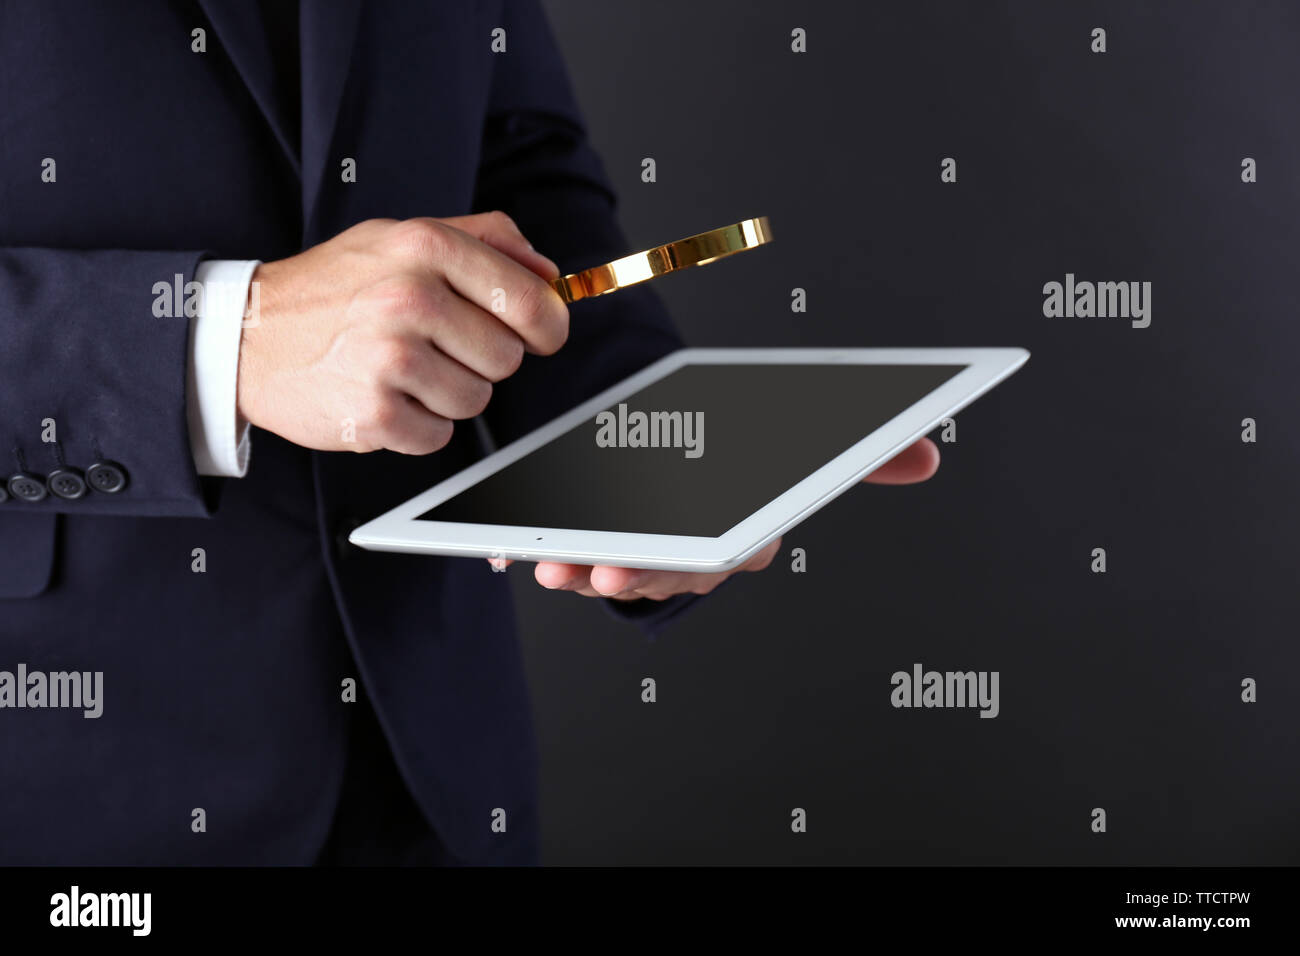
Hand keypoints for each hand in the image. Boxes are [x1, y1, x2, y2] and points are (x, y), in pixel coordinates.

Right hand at [238, 213, 566, 453]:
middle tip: (436, 346)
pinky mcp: (374, 414)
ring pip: (476, 400)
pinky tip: (385, 395)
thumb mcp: (401, 236)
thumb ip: (483, 239)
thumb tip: (549, 272)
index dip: (546, 326)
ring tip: (402, 369)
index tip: (540, 334)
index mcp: (425, 248)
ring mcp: (390, 359)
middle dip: (480, 359)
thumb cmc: (333, 287)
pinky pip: (438, 436)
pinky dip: (418, 426)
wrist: (247, 335)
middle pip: (506, 358)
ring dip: (447, 393)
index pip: (530, 301)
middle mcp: (409, 299)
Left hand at [503, 436, 941, 599]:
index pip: (744, 549)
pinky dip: (553, 558)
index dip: (722, 555)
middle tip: (610, 568)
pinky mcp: (602, 546)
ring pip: (622, 571)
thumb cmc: (746, 450)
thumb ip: (864, 454)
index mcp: (748, 532)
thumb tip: (929, 457)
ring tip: (561, 562)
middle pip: (673, 571)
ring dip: (589, 571)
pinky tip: (525, 552)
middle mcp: (698, 553)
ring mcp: (647, 554)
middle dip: (644, 573)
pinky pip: (578, 560)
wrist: (685, 449)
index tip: (712, 556)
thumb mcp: (801, 444)